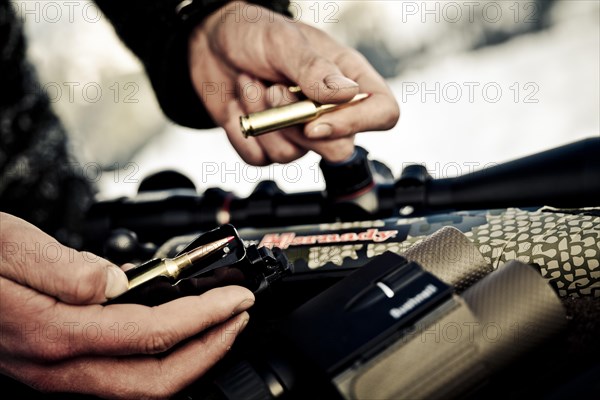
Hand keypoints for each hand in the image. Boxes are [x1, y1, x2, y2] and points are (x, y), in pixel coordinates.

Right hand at [0, 212, 253, 398]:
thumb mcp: (8, 244)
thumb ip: (62, 266)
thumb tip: (115, 281)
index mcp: (54, 331)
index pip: (153, 332)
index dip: (205, 317)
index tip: (235, 298)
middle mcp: (59, 365)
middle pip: (156, 379)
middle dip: (210, 350)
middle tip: (239, 317)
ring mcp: (58, 374)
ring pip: (142, 385)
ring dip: (191, 357)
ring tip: (219, 324)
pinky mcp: (58, 367)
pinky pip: (122, 375)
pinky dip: (161, 357)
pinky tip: (174, 329)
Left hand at [189, 1, 398, 164]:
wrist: (209, 42)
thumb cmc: (253, 32)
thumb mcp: (283, 41)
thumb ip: (314, 69)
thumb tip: (348, 94)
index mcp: (346, 78)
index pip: (382, 113)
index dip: (356, 124)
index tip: (316, 120)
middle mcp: (328, 110)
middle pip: (338, 149)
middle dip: (297, 126)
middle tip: (272, 90)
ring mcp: (299, 131)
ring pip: (292, 155)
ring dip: (263, 121)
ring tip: (249, 84)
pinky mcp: (270, 143)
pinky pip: (261, 159)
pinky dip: (243, 134)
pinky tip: (239, 105)